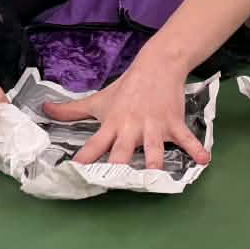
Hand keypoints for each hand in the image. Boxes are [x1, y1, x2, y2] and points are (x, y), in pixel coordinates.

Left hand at [44, 51, 207, 169]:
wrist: (157, 65)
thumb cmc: (126, 88)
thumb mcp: (98, 100)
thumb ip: (72, 110)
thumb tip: (45, 110)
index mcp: (111, 124)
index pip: (93, 145)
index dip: (84, 159)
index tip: (75, 174)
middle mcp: (130, 128)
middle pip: (122, 151)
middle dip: (119, 167)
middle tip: (114, 183)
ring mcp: (153, 126)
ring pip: (153, 148)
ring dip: (154, 160)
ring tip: (154, 174)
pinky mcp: (173, 123)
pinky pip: (186, 138)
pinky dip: (196, 148)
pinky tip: (204, 159)